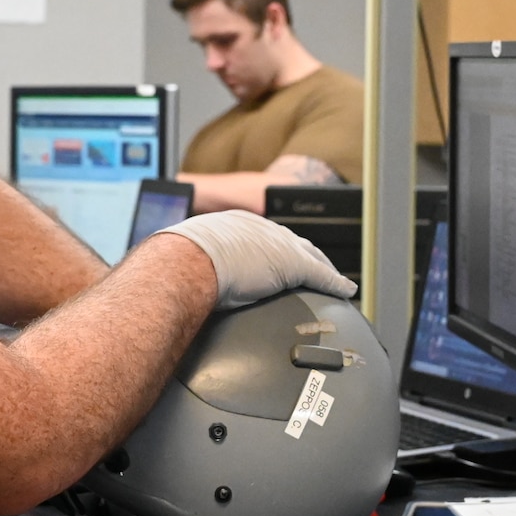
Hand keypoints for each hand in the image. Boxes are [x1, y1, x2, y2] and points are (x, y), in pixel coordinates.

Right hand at [156, 211, 358, 309]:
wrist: (187, 262)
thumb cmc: (178, 264)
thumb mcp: (185, 257)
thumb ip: (189, 264)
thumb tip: (170, 279)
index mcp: (235, 225)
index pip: (265, 236)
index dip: (277, 248)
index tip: (281, 258)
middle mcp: (260, 229)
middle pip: (294, 242)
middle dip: (307, 255)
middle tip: (317, 268)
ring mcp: (278, 245)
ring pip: (312, 257)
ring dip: (325, 270)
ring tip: (335, 281)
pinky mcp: (292, 265)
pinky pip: (322, 275)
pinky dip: (335, 283)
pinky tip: (345, 291)